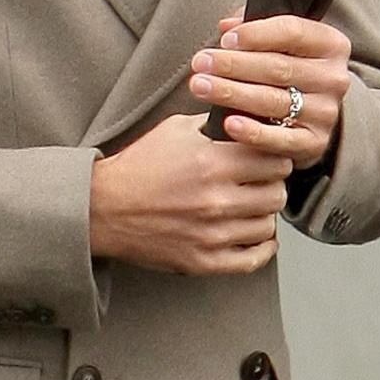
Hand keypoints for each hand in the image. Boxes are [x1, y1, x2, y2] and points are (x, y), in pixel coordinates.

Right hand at [87, 116, 289, 276]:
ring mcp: (211, 235)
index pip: (275, 161)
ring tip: (253, 206)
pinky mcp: (203, 262)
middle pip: (277, 194)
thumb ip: (214, 123)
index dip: (275, 157)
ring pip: (268, 225)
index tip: (268, 157)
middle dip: (272, 184)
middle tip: (262, 181)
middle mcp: (216, 201)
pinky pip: (253, 260)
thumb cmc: (137, 167)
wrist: (102, 208)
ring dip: (264, 214)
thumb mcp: (174, 130)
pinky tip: (257, 235)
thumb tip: (248, 117)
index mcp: (212, 163)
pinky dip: (262, 247)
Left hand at [189, 11, 351, 171]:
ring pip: (273, 100)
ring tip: (200, 87)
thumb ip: (255, 27)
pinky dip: (253, 132)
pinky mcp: (314, 143)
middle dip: (233, 64)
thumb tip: (226, 27)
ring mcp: (326, 113)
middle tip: (200, 63)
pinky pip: (281, 139)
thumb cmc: (289, 70)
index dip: (255, 34)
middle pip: (278, 67)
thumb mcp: (281, 42)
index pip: (292, 32)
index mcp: (331, 45)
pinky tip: (228, 123)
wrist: (311, 114)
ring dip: (231, 93)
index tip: (224, 39)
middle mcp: (334, 79)